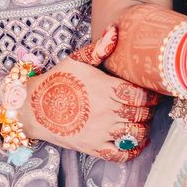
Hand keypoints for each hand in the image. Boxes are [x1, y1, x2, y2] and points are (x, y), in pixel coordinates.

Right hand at [20, 43, 155, 161]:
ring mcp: (100, 132)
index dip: (151, 96)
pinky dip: (133, 151)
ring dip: (144, 129)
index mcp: (105, 89)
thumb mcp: (76, 60)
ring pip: (135, 134)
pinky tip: (136, 143)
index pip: (140, 95)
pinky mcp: (93, 147)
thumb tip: (115, 31)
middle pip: (141, 114)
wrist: (33, 108)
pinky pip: (120, 154)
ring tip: (143, 123)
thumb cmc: (57, 81)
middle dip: (149, 111)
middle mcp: (106, 111)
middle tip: (149, 108)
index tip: (153, 94)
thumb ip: (98, 49)